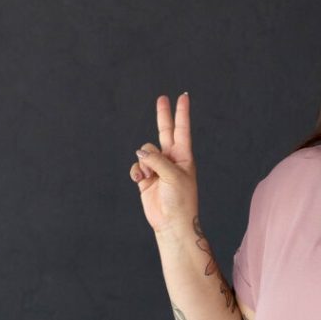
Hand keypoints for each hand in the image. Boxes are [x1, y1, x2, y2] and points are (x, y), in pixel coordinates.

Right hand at [129, 93, 199, 234]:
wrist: (171, 222)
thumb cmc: (180, 200)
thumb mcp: (173, 175)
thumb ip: (157, 159)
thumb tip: (140, 152)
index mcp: (184, 156)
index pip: (182, 129)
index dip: (181, 113)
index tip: (183, 97)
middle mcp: (171, 159)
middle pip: (164, 132)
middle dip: (162, 115)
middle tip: (162, 98)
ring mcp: (158, 168)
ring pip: (144, 152)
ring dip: (144, 163)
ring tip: (151, 177)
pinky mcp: (146, 178)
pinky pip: (137, 166)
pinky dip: (136, 171)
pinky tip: (141, 180)